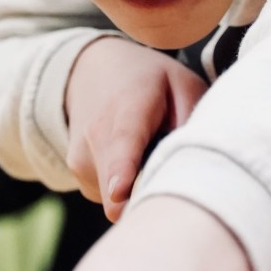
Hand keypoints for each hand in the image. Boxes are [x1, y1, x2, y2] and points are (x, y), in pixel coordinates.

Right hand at [65, 39, 206, 221]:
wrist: (93, 71)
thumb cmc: (149, 81)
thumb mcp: (182, 84)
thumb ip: (192, 120)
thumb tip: (191, 164)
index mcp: (128, 109)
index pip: (123, 142)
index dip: (121, 170)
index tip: (120, 191)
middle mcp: (96, 135)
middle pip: (116, 190)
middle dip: (147, 196)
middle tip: (171, 176)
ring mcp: (81, 158)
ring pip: (117, 199)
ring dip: (139, 186)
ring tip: (146, 152)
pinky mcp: (78, 174)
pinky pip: (110, 196)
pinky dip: (125, 186)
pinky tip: (131, 159)